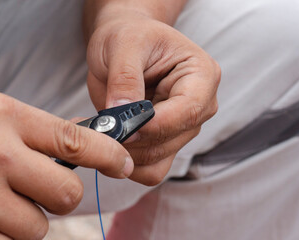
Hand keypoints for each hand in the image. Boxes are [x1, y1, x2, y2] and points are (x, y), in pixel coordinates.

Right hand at [0, 90, 132, 238]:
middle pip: (65, 194)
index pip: (74, 138)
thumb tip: (72, 145)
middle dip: (58, 199)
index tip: (123, 164)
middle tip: (37, 192)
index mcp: (2, 116)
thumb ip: (22, 128)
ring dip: (23, 222)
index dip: (109, 153)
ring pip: (37, 229)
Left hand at [86, 11, 219, 184]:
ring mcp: (181, 128)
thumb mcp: (124, 44)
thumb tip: (122, 111)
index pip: (188, 111)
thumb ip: (125, 77)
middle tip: (98, 127)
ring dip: (123, 152)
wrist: (123, 43)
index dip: (154, 124)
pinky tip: (106, 141)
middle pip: (170, 141)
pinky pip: (148, 169)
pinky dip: (123, 162)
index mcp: (201, 75)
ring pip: (157, 160)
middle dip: (132, 140)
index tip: (121, 126)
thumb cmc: (129, 35)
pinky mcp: (162, 142)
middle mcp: (198, 106)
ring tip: (97, 129)